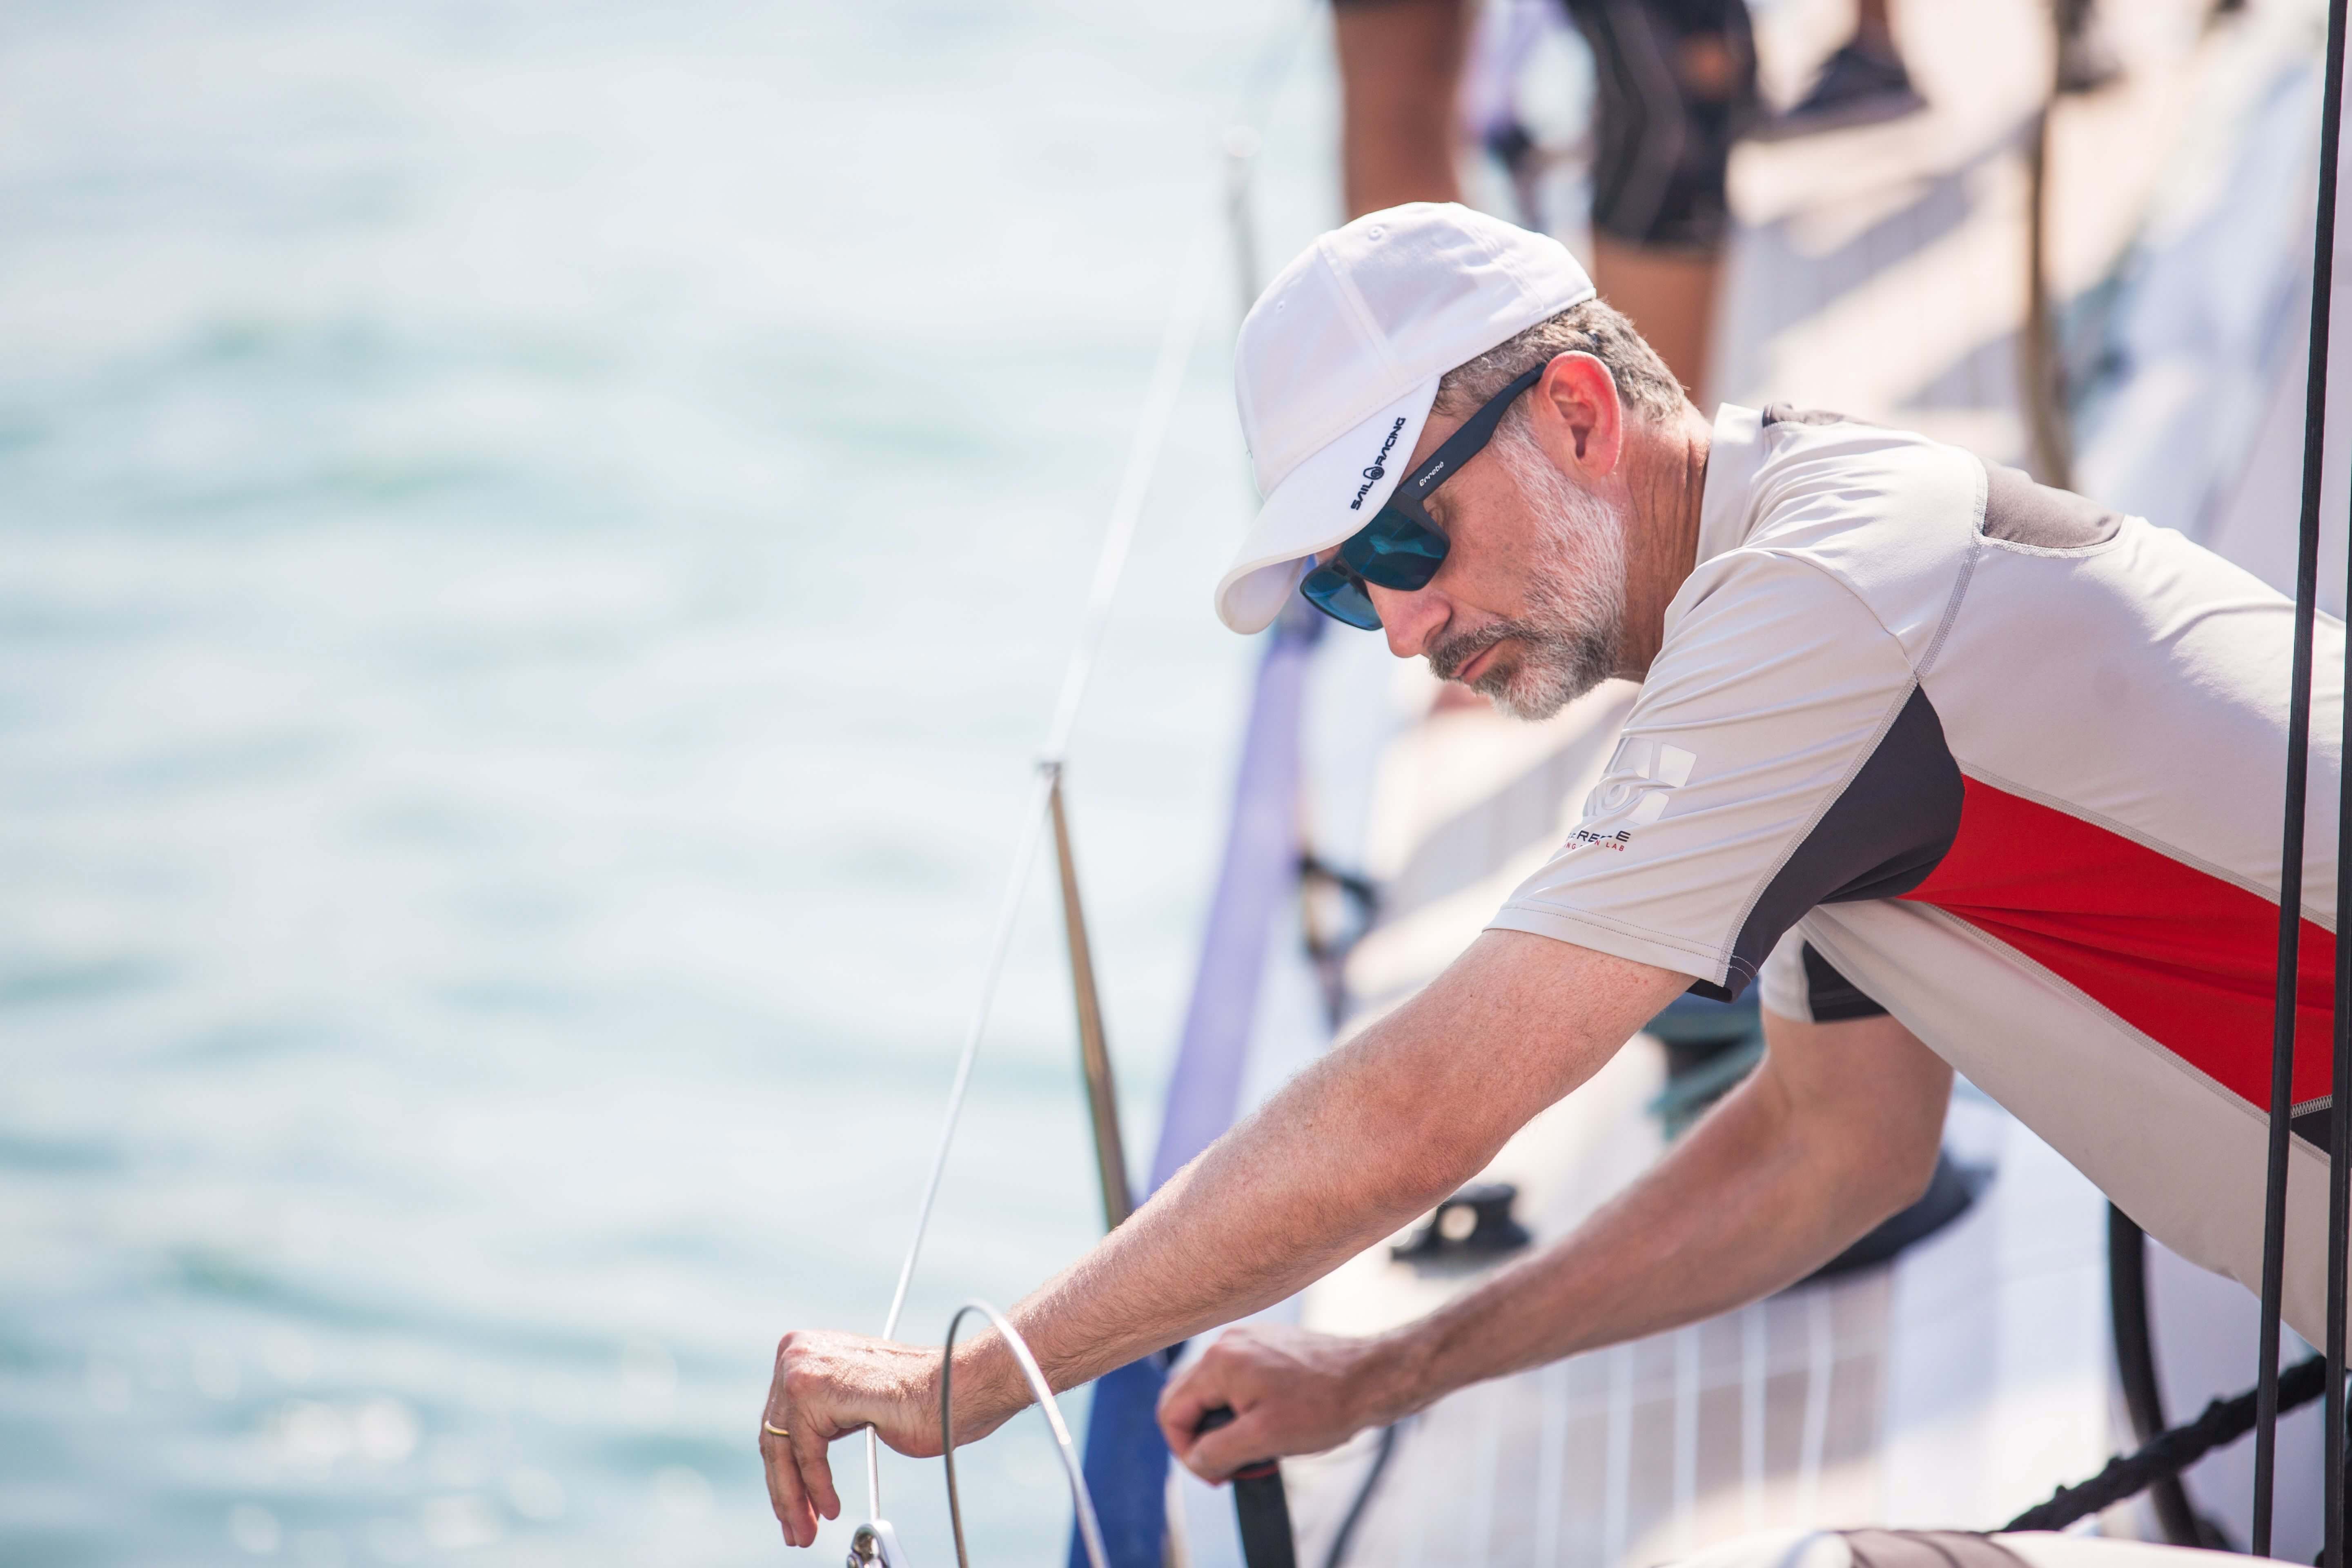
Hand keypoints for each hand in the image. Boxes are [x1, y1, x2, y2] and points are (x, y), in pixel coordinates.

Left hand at [758, 1328, 1019, 1548]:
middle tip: (796, 1529)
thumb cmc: (921, 1399)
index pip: (778, 1420)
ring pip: (784, 1448)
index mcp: (806, 1349)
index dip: (783, 1471)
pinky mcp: (814, 1389)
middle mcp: (798, 1351)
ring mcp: (803, 1367)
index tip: (791, 1507)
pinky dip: (816, 1486)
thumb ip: (824, 1417)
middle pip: (776, 1437)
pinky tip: (830, 1508)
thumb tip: (793, 1465)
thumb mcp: (855, 1403)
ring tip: (806, 1530)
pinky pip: (806, 1452)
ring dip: (795, 1498)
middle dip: (786, 1491)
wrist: (957, 1387)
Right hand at [1155, 1324, 1410, 1482]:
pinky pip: (1236, 1379)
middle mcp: (1227, 1343)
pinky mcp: (1266, 1344)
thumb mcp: (1264, 1439)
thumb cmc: (1324, 1406)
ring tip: (1255, 1446)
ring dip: (1224, 1423)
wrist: (1371, 1378)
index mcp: (1219, 1363)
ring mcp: (1247, 1340)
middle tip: (1231, 1465)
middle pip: (1187, 1397)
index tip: (1217, 1474)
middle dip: (1202, 1437)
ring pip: (1213, 1390)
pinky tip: (1268, 1422)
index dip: (1186, 1451)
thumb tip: (1195, 1460)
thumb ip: (1217, 1451)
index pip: (1172, 1411)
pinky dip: (1242, 1406)